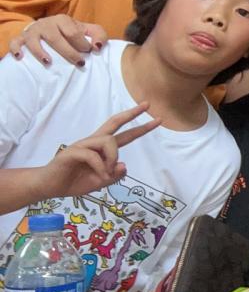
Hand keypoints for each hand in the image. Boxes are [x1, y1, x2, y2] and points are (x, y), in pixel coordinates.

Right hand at [9, 15, 106, 66]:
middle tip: (79, 63)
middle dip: (68, 52)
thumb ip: (99, 35)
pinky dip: (16, 48)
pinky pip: (15, 42)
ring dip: (40, 52)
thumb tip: (97, 47)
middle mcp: (47, 23)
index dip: (82, 44)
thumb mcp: (87, 30)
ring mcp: (33, 30)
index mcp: (64, 20)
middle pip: (55, 37)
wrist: (49, 28)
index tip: (88, 53)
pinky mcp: (21, 38)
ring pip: (34, 40)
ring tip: (49, 62)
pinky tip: (20, 57)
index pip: (73, 32)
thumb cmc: (70, 32)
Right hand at [43, 104, 161, 197]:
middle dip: (132, 113)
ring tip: (107, 173)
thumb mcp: (101, 182)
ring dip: (113, 158)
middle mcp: (94, 142)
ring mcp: (83, 145)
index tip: (158, 119)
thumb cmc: (74, 181)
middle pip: (114, 122)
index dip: (140, 127)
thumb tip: (124, 166)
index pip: (124, 134)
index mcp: (102, 148)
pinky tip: (100, 176)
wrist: (49, 186)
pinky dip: (101, 168)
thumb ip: (115, 176)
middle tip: (147, 104)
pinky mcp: (72, 152)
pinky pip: (93, 156)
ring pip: (108, 142)